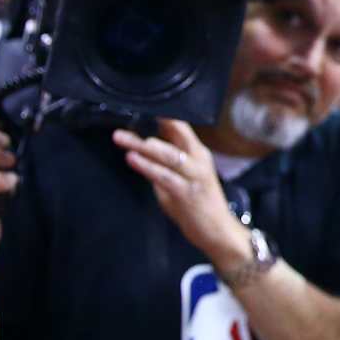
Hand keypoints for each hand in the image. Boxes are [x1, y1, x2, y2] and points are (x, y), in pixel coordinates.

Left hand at [113, 120, 247, 270]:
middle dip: (147, 126)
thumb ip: (167, 163)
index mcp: (198, 153)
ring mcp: (194, 175)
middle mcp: (198, 160)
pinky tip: (132, 159)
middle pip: (175, 134)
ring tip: (121, 138)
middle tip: (123, 121)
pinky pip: (163, 175)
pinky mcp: (186, 192)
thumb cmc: (199, 204)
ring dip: (141, 145)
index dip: (161, 117)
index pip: (181, 127)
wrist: (218, 231)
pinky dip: (146, 166)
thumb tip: (144, 147)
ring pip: (166, 154)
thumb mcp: (184, 177)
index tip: (138, 108)